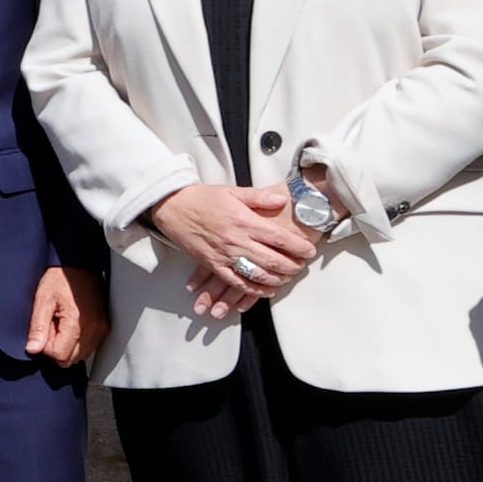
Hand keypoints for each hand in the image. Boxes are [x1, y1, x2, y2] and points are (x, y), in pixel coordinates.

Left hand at [29, 267, 109, 370]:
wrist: (79, 264)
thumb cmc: (59, 279)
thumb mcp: (43, 300)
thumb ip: (38, 327)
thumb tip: (33, 350)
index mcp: (77, 323)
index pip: (60, 356)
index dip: (46, 348)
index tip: (45, 330)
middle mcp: (94, 330)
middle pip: (70, 360)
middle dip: (57, 348)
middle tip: (53, 326)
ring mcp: (102, 330)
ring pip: (80, 356)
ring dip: (68, 346)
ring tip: (62, 323)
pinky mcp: (105, 328)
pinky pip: (89, 348)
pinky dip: (78, 342)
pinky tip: (72, 325)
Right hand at [148, 184, 313, 325]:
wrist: (172, 207)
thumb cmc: (202, 198)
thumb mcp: (233, 191)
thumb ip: (260, 197)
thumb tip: (282, 199)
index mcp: (244, 221)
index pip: (278, 238)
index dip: (298, 246)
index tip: (309, 250)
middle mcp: (236, 240)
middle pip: (272, 260)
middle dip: (292, 266)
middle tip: (302, 266)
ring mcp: (224, 255)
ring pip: (257, 274)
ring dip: (276, 279)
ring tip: (287, 277)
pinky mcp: (213, 265)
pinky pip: (237, 282)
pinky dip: (253, 289)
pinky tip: (266, 289)